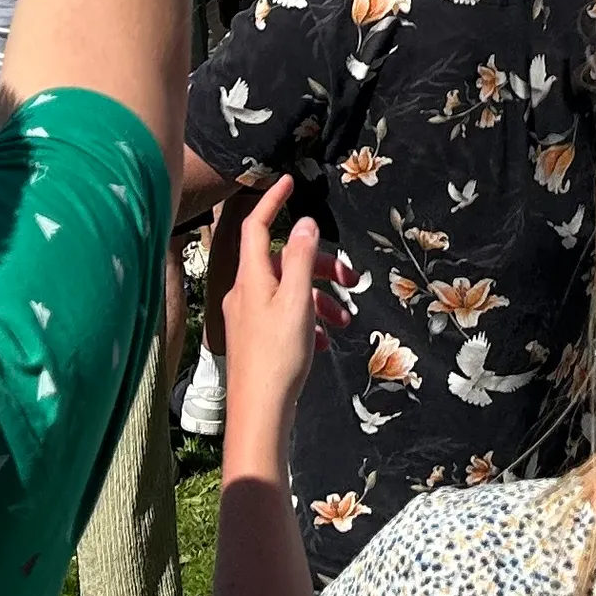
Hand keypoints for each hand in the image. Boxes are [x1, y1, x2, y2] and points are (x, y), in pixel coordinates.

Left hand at [218, 175, 328, 453]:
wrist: (259, 414)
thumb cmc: (278, 356)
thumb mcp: (297, 302)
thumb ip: (303, 260)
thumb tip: (305, 223)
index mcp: (251, 279)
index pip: (257, 227)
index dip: (271, 201)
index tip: (289, 181)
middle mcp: (244, 294)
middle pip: (284, 262)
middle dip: (320, 265)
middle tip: (351, 279)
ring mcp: (248, 319)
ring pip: (288, 292)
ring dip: (320, 298)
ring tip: (346, 319)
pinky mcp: (256, 341)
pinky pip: (285, 317)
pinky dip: (308, 319)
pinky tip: (326, 339)